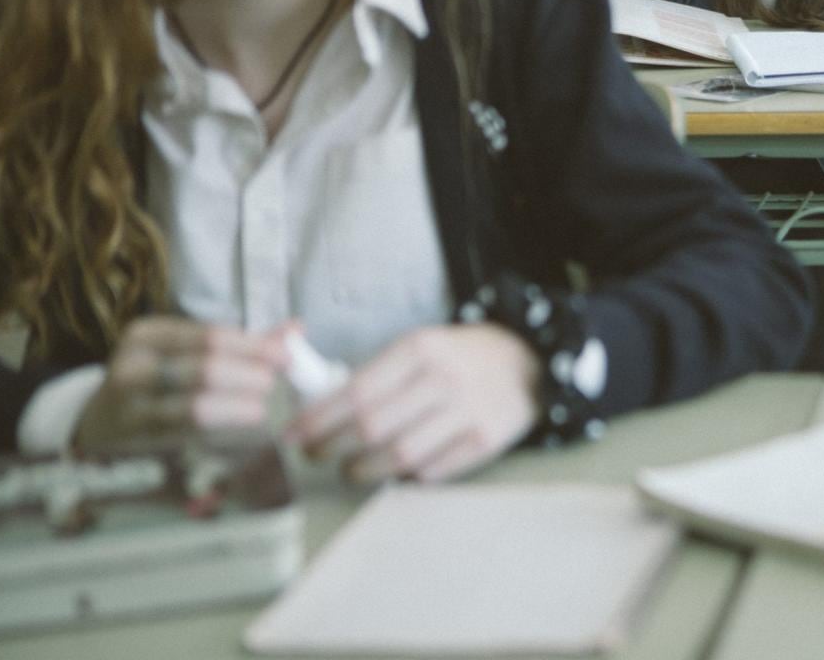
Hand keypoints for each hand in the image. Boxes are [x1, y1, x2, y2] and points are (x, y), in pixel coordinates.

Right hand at [74, 317, 287, 449]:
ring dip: (236, 407)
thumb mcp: (185, 352)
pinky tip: (239, 430)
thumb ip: (242, 343)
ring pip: (194, 406)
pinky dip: (218, 431)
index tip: (285, 357)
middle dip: (247, 376)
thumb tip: (297, 329)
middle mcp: (132, 366)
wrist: (96, 425)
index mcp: (147, 334)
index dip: (253, 347)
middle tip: (272, 385)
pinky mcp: (134, 441)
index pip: (210, 336)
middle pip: (204, 368)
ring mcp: (129, 406)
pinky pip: (185, 436)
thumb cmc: (155, 381)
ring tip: (260, 409)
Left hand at [288, 324, 538, 482]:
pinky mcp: (486, 440)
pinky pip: (432, 470)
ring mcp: (467, 411)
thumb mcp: (421, 347)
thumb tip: (320, 408)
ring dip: (363, 469)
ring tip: (350, 468)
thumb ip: (378, 375)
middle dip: (330, 446)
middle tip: (314, 454)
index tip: (293, 434)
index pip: (355, 391)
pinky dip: (406, 476)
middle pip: (370, 427)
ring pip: (398, 455)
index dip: (317, 419)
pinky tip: (395, 470)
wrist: (529, 361)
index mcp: (420, 348)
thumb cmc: (460, 357)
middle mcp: (443, 378)